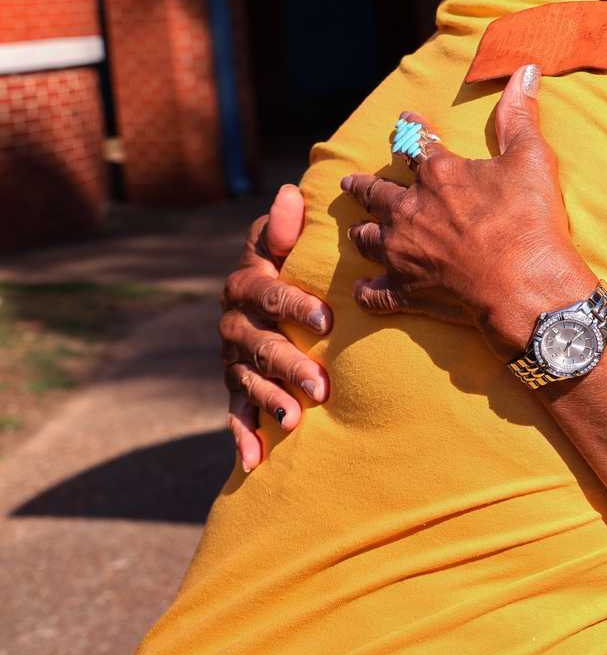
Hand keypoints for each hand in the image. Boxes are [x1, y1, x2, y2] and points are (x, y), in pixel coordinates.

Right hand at [219, 185, 332, 471]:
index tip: (326, 316)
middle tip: (323, 384)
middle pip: (259, 344)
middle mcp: (234, 321)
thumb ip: (286, 226)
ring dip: (272, 400)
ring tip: (298, 419)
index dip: (293, 303)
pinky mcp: (235, 387)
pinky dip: (243, 438)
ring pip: (248, 381)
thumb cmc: (288, 265)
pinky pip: (235, 415)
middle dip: (290, 363)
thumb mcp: (284, 243)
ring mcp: (232, 358)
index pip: (267, 292)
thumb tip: (291, 192)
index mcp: (246, 284)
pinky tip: (254, 462)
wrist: (267, 300)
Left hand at [341, 65, 594, 354]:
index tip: (405, 119)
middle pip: (376, 193)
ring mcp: (403, 252)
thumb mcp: (531, 158)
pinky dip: (368, 290)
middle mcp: (409, 210)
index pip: (417, 143)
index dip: (410, 129)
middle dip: (362, 186)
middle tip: (350, 182)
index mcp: (439, 175)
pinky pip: (376, 291)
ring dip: (362, 233)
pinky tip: (363, 289)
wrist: (525, 286)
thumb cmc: (529, 220)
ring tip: (358, 231)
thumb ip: (521, 115)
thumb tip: (527, 69)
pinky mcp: (406, 289)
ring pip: (367, 239)